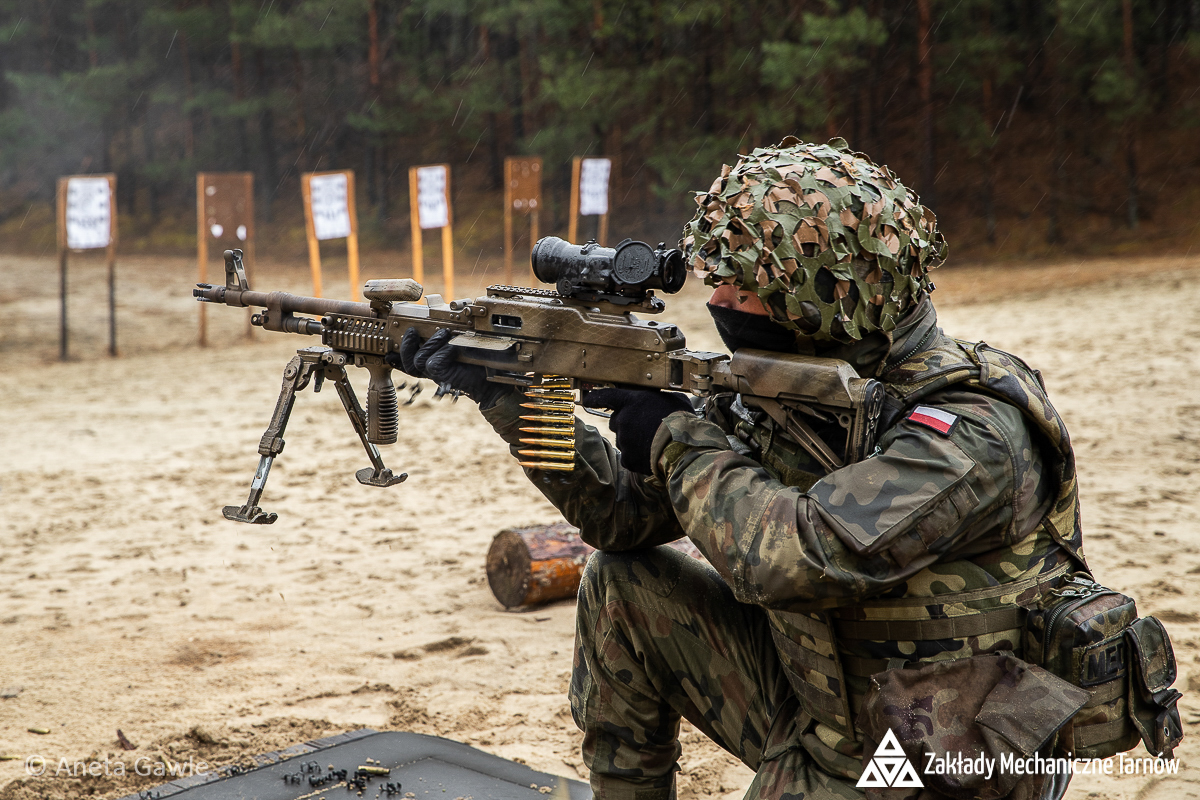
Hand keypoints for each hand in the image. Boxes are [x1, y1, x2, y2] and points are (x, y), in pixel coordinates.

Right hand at [385, 328, 511, 408]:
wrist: (494, 377)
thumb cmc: (480, 358)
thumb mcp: (461, 341)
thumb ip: (449, 334)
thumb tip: (446, 312)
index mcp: (432, 362)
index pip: (409, 361)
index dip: (397, 357)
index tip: (387, 352)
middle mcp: (431, 370)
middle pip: (408, 360)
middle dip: (406, 344)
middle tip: (413, 330)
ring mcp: (436, 375)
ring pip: (418, 360)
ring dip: (430, 343)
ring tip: (444, 333)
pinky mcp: (443, 377)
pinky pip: (433, 363)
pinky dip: (443, 352)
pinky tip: (454, 348)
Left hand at [581, 387, 693, 473]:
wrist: (683, 448)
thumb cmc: (682, 421)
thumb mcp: (674, 400)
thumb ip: (661, 399)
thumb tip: (664, 400)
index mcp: (632, 402)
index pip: (607, 396)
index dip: (596, 397)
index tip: (588, 399)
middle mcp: (623, 420)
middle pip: (616, 421)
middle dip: (626, 424)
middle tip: (644, 428)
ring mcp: (624, 441)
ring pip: (623, 440)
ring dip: (633, 441)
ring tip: (652, 443)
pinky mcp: (628, 459)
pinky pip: (628, 457)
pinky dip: (637, 457)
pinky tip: (651, 455)